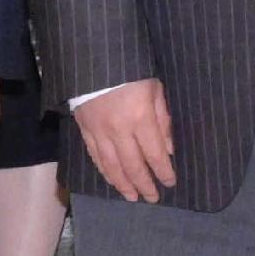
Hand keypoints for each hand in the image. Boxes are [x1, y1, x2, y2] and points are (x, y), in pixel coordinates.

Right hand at [71, 78, 176, 203]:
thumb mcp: (155, 89)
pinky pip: (95, 156)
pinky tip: (111, 179)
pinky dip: (104, 171)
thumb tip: (169, 148)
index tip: (170, 183)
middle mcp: (119, 130)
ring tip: (132, 196)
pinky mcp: (84, 129)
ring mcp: (99, 131)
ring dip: (123, 184)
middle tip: (153, 198)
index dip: (163, 172)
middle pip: (133, 165)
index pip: (155, 154)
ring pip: (112, 166)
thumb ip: (163, 119)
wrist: (93, 57)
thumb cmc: (131, 70)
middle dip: (145, 184)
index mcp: (140, 118)